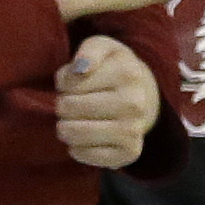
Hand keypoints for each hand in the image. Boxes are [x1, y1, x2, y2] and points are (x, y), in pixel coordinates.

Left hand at [53, 35, 160, 169]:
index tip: (71, 83)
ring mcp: (134, 129)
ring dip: (65, 129)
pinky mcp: (130, 152)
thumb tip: (81, 68)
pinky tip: (81, 140)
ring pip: (76, 135)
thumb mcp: (103, 47)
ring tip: (71, 122)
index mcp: (126, 73)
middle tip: (70, 104)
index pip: (69, 84)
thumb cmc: (113, 68)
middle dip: (62, 106)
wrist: (143, 95)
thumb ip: (89, 50)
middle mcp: (134, 103)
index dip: (62, 84)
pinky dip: (77, 150)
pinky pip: (89, 157)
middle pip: (69, 109)